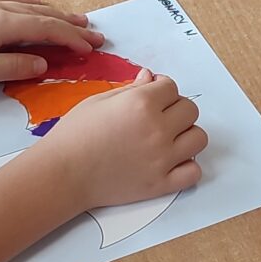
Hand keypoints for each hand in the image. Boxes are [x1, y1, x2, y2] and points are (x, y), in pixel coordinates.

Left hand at [0, 0, 102, 88]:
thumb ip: (16, 66)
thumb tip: (44, 63)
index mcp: (3, 22)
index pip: (48, 28)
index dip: (73, 39)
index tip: (92, 49)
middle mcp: (1, 7)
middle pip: (46, 14)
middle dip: (74, 25)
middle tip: (97, 36)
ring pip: (35, 6)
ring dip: (60, 14)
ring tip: (80, 21)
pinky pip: (22, 2)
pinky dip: (40, 8)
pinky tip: (44, 11)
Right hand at [40, 70, 206, 207]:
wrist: (62, 174)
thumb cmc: (73, 135)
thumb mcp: (98, 101)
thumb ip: (130, 89)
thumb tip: (150, 77)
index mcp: (141, 103)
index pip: (172, 87)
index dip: (161, 89)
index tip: (152, 96)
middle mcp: (157, 129)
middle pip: (189, 110)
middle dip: (175, 109)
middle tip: (158, 117)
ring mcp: (162, 158)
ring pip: (198, 138)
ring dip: (186, 135)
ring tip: (168, 139)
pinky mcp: (161, 184)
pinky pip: (193, 172)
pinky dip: (187, 166)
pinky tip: (171, 162)